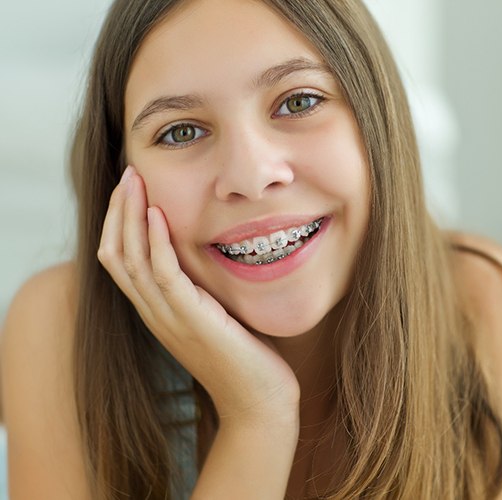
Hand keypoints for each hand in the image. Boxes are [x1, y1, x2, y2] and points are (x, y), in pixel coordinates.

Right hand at [97, 166, 299, 424]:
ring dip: (129, 216)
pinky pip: (162, 274)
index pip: (122, 260)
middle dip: (118, 211)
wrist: (259, 402)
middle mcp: (154, 313)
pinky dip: (155, 242)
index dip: (121, 223)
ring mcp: (168, 318)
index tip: (132, 189)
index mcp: (159, 311)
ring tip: (134, 181)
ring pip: (130, 259)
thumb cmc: (245, 358)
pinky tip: (158, 214)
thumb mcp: (216, 314)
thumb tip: (208, 254)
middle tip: (127, 174)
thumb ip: (203, 289)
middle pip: (116, 254)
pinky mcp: (190, 320)